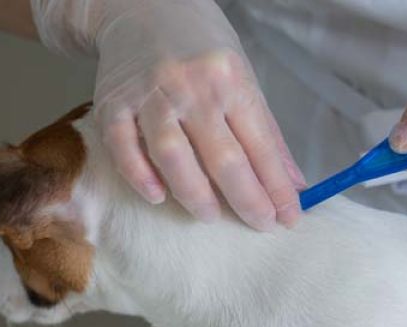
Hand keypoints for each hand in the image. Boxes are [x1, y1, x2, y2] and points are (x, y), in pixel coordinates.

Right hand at [32, 0, 304, 229]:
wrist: (142, 6)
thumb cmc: (201, 49)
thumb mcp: (244, 79)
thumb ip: (266, 134)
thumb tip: (293, 184)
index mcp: (230, 79)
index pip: (261, 145)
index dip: (276, 187)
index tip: (289, 217)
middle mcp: (191, 86)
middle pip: (222, 157)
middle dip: (247, 199)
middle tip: (260, 224)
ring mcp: (149, 94)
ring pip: (173, 155)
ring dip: (194, 194)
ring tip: (211, 216)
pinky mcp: (113, 102)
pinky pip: (123, 147)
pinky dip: (140, 176)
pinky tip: (158, 196)